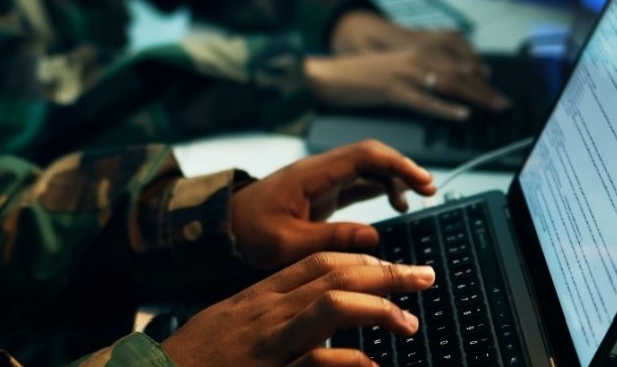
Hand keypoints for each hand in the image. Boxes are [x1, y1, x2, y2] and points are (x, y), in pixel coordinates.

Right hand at [160, 253, 434, 366]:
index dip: (362, 260)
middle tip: (424, 275)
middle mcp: (263, 312)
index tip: (394, 265)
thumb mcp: (232, 330)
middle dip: (385, 272)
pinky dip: (346, 361)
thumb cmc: (192, 361)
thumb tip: (315, 326)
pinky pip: (313, 361)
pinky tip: (371, 366)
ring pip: (328, 305)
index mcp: (257, 299)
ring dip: (377, 308)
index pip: (316, 263)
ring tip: (408, 320)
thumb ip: (271, 322)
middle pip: (332, 275)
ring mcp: (265, 341)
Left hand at [228, 141, 435, 272]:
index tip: (421, 182)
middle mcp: (318, 172)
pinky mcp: (320, 195)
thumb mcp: (286, 243)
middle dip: (401, 168)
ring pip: (366, 169)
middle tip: (429, 190)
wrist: (220, 228)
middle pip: (369, 157)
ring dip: (393, 178)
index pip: (363, 155)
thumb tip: (373, 234)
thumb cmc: (246, 232)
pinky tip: (395, 204)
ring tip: (416, 200)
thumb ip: (329, 238)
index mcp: (311, 175)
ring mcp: (320, 182)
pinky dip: (380, 189)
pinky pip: (357, 184)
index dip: (397, 164)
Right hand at [312, 14, 508, 120]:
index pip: (455, 52)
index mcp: (414, 47)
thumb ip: (418, 67)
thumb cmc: (361, 73)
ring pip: (448, 83)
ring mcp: (403, 73)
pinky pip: (424, 100)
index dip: (476, 65)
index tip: (491, 78)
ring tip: (493, 107)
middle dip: (484, 86)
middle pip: (458, 70)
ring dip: (475, 96)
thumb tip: (445, 81)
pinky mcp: (392, 90)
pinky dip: (445, 108)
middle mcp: (412, 56)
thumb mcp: (394, 63)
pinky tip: (461, 115)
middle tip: (502, 101)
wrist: (330, 74)